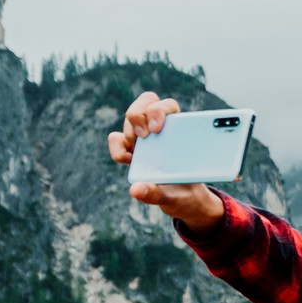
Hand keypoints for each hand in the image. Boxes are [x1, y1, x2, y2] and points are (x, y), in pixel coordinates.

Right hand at [108, 91, 224, 229]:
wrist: (183, 200)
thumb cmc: (185, 194)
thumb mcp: (175, 197)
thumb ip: (156, 193)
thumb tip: (135, 189)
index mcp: (180, 132)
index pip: (168, 106)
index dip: (159, 110)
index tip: (156, 129)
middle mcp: (162, 129)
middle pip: (146, 102)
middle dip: (138, 114)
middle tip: (142, 136)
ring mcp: (145, 137)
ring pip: (130, 118)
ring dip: (129, 132)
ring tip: (137, 153)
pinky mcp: (131, 148)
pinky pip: (116, 138)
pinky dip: (117, 147)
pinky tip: (128, 160)